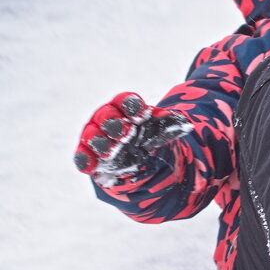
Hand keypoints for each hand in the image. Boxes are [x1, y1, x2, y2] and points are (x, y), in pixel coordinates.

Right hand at [73, 93, 192, 185]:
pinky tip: (89, 167)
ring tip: (109, 151)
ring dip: (100, 142)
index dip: (132, 106)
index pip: (126, 101)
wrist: (139, 158)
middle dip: (115, 124)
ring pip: (93, 136)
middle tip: (126, 133)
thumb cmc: (150, 137)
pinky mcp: (90, 155)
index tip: (141, 115)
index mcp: (127, 108)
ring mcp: (97, 136)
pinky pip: (83, 156)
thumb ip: (171, 125)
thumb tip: (186, 125)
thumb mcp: (163, 130)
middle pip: (106, 117)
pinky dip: (84, 160)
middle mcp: (108, 119)